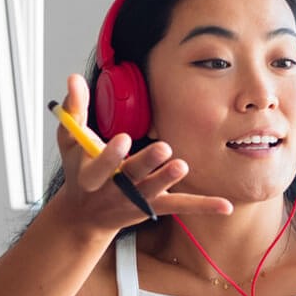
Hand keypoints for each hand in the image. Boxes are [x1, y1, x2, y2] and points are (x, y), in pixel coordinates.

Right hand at [51, 75, 231, 232]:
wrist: (86, 217)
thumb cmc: (79, 172)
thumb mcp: (70, 142)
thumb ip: (74, 109)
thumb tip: (74, 78)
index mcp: (92, 176)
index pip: (100, 166)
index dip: (111, 154)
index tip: (122, 138)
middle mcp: (115, 190)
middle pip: (131, 177)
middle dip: (146, 164)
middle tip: (163, 149)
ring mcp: (137, 200)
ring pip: (155, 191)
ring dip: (168, 178)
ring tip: (182, 166)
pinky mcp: (156, 206)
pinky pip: (181, 205)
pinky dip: (203, 205)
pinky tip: (225, 206)